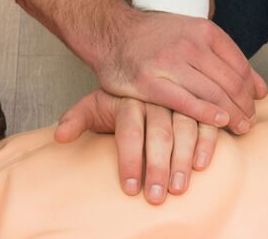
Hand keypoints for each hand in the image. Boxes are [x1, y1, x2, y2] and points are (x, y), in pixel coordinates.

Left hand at [54, 89, 222, 204]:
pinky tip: (201, 166)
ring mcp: (180, 101)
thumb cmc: (117, 100)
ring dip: (183, 160)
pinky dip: (207, 144)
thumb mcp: (94, 104)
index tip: (129, 188)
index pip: (129, 130)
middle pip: (159, 133)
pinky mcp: (199, 106)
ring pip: (185, 129)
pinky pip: (206, 123)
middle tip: (156, 197)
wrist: (141, 70)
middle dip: (157, 168)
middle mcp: (156, 98)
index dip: (129, 160)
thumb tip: (60, 135)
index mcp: (129, 99)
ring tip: (178, 188)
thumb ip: (77, 119)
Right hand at [89, 7, 266, 135]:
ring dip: (232, 115)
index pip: (239, 65)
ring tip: (240, 128)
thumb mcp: (194, 36)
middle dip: (244, 107)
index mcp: (203, 31)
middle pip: (230, 82)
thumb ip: (228, 60)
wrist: (111, 31)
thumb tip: (262, 90)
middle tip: (249, 124)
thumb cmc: (156, 38)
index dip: (251, 90)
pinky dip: (208, 114)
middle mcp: (189, 45)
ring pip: (213, 94)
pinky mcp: (150, 83)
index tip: (254, 107)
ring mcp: (169, 63)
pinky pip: (187, 103)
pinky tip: (219, 122)